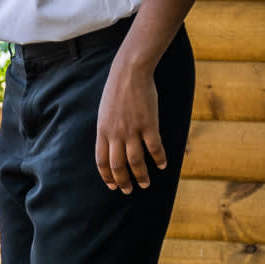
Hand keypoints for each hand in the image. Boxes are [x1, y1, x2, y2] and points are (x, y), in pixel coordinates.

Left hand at [95, 58, 164, 193]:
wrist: (129, 72)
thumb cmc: (117, 91)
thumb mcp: (105, 112)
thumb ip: (107, 129)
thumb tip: (112, 145)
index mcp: (102, 130)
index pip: (101, 160)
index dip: (107, 176)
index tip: (112, 186)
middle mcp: (115, 133)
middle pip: (118, 165)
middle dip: (123, 181)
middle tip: (129, 190)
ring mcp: (132, 129)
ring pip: (136, 161)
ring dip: (141, 176)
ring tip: (146, 184)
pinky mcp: (149, 124)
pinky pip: (155, 148)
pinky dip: (159, 159)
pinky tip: (163, 166)